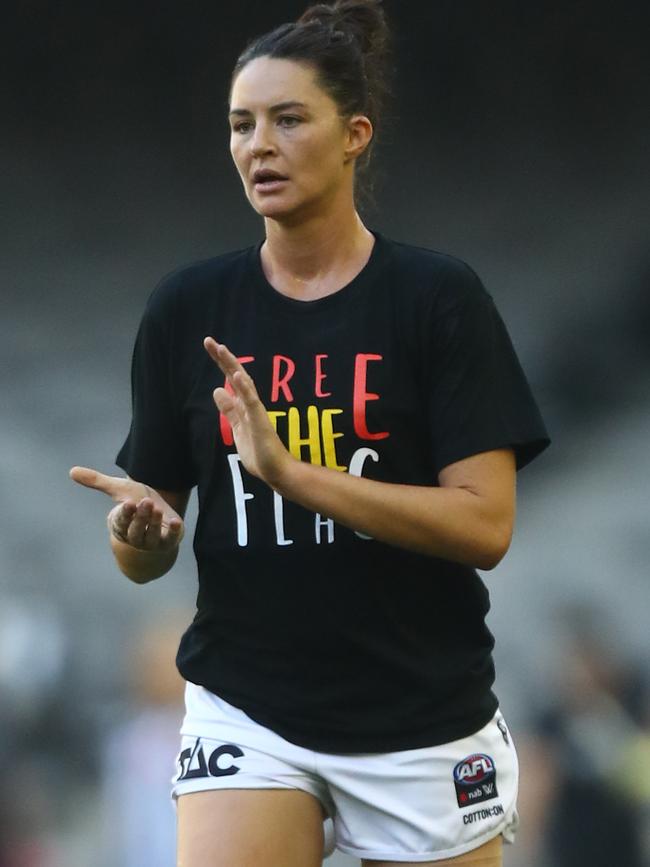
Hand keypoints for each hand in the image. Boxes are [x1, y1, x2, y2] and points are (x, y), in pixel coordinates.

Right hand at [69, 467, 183, 551]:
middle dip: (141, 517)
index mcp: (121, 525)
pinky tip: (177, 522)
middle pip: (136, 530)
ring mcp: (152, 541)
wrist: (158, 515)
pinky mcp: (169, 540)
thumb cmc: (135, 502)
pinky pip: (171, 539)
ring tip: (157, 509)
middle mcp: (135, 536)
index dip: (125, 513)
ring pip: (151, 535)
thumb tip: (72, 471)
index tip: (128, 503)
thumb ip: (98, 482)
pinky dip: (174, 532)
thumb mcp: (119, 490)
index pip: (121, 521)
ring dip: (154, 523)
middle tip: (146, 502)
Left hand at [204, 337, 293, 486]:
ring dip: (233, 366)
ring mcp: (256, 411)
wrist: (275, 471)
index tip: (210, 345)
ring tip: (222, 349)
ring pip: (244, 383)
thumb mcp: (237, 428)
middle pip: (236, 375)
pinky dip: (245, 389)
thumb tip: (217, 390)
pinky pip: (252, 403)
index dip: (221, 362)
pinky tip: (238, 375)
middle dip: (223, 358)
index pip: (230, 379)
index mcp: (244, 405)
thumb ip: (229, 410)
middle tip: (209, 340)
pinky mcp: (261, 422)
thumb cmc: (259, 452)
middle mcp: (250, 404)